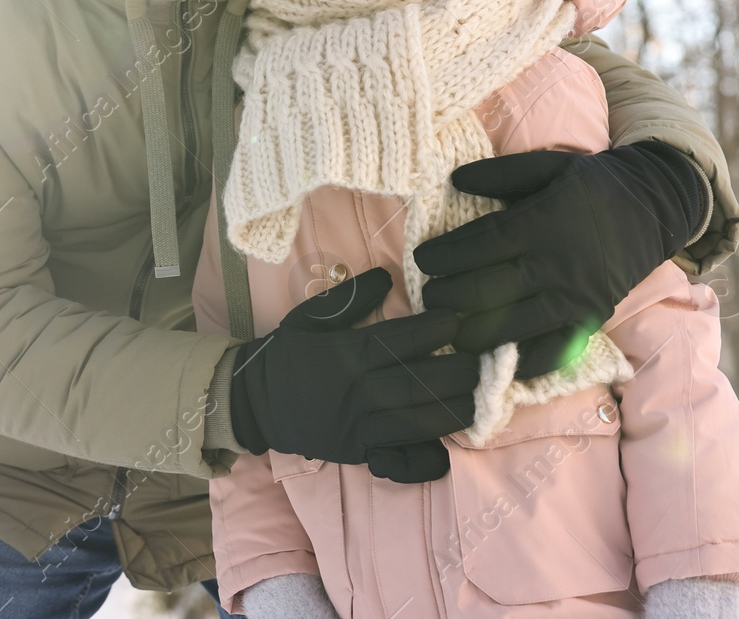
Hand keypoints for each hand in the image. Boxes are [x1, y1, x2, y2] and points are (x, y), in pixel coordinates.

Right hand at [229, 268, 477, 469]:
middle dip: (457, 372)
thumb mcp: (309, 317)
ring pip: (417, 421)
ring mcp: (359, 426)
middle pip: (419, 383)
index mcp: (346, 354)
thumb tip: (386, 277)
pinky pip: (396, 461)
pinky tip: (446, 451)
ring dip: (453, 411)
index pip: (400, 341)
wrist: (254, 401)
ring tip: (478, 398)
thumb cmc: (286, 354)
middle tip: (484, 361)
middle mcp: (357, 392)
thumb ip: (349, 299)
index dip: (434, 330)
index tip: (457, 320)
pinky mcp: (358, 452)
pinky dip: (422, 460)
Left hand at [417, 143, 703, 378]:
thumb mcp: (550, 166)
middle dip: (451, 296)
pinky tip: (497, 362)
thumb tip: (455, 182)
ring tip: (449, 332)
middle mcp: (558, 264)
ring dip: (476, 333)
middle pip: (492, 288)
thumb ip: (501, 174)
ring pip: (516, 324)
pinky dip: (525, 361)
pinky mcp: (590, 319)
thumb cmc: (592, 185)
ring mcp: (575, 296)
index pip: (483, 244)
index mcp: (544, 222)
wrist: (654, 208)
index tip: (422, 258)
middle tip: (427, 297)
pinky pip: (555, 350)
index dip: (447, 254)